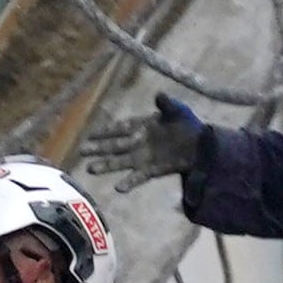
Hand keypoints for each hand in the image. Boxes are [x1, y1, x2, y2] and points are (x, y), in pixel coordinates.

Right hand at [76, 92, 206, 190]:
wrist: (200, 144)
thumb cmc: (187, 123)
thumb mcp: (177, 111)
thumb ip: (167, 104)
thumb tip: (159, 95)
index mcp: (141, 125)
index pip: (119, 129)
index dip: (105, 131)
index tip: (89, 134)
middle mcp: (138, 142)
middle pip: (115, 146)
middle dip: (99, 149)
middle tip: (82, 152)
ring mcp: (144, 157)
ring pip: (121, 162)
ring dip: (107, 166)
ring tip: (91, 170)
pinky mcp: (152, 170)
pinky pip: (138, 176)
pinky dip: (129, 182)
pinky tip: (118, 188)